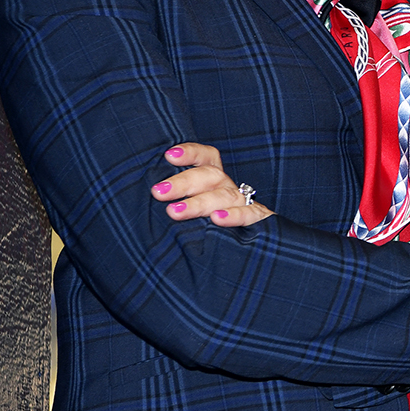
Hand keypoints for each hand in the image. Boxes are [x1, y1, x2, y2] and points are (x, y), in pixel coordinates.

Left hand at [154, 143, 273, 227]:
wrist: (258, 257)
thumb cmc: (209, 233)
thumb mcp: (192, 214)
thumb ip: (177, 205)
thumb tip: (147, 199)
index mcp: (214, 183)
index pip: (207, 158)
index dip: (191, 153)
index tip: (169, 156)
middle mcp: (229, 189)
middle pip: (211, 176)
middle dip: (184, 183)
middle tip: (159, 192)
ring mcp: (246, 204)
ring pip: (225, 196)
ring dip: (200, 203)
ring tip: (175, 212)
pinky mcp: (262, 221)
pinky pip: (250, 214)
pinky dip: (234, 215)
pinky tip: (216, 219)